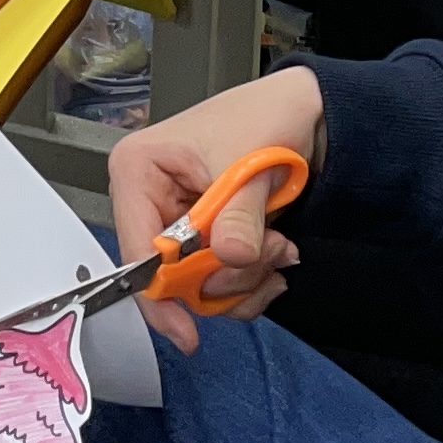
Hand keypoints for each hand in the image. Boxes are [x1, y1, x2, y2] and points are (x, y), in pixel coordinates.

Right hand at [108, 65, 326, 352]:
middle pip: (169, 276)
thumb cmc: (265, 116)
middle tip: (269, 254)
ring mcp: (177, 222)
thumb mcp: (249, 165)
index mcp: (138, 169)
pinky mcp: (202, 239)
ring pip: (197, 286)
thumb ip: (239, 215)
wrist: (305, 113)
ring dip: (246, 278)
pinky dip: (251, 281)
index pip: (136, 248)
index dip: (159, 294)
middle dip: (224, 277)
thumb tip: (230, 255)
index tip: (185, 329)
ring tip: (279, 245)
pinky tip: (275, 255)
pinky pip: (217, 284)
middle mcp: (150, 199)